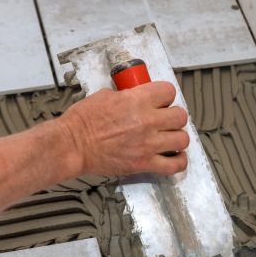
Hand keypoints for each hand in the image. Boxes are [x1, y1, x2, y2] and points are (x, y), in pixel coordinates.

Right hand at [58, 81, 189, 176]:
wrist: (73, 145)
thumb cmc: (82, 122)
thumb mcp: (105, 96)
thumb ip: (127, 96)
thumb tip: (136, 97)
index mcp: (137, 101)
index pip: (169, 91)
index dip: (165, 95)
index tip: (160, 101)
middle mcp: (147, 122)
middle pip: (180, 116)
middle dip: (174, 116)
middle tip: (165, 120)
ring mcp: (148, 144)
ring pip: (182, 139)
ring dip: (177, 138)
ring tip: (169, 138)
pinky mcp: (145, 164)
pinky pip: (174, 165)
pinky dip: (179, 161)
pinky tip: (175, 156)